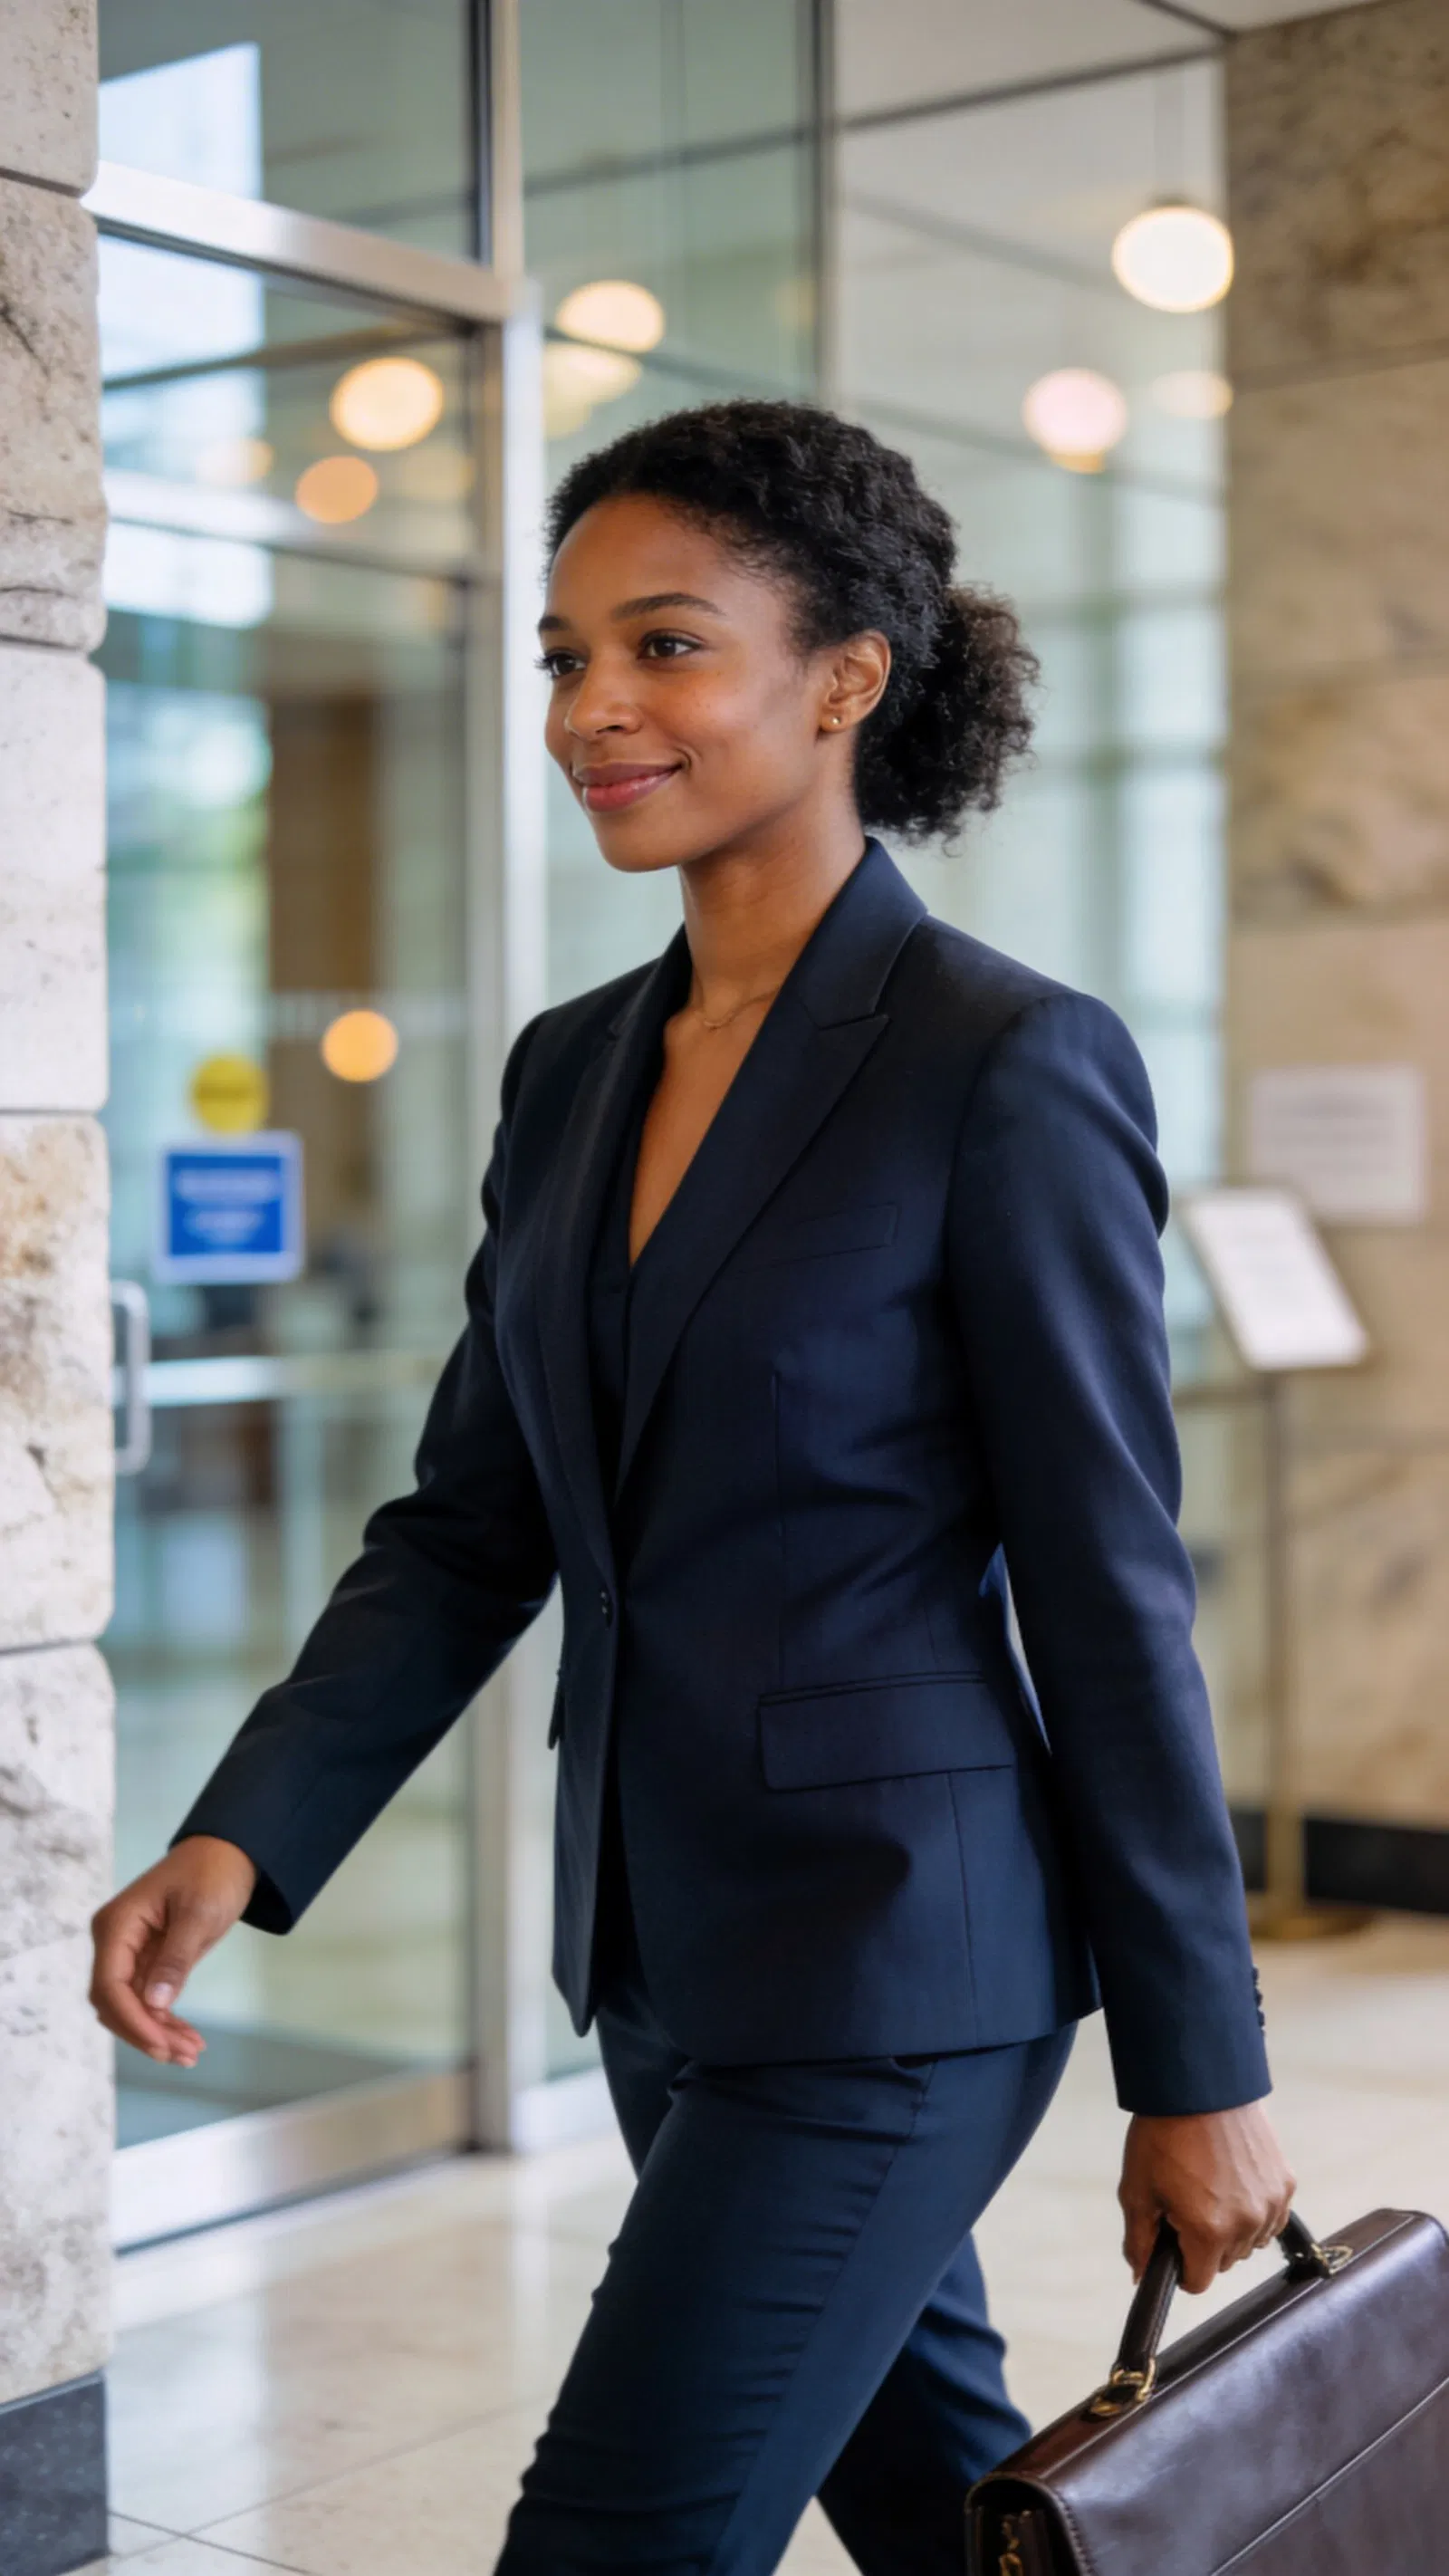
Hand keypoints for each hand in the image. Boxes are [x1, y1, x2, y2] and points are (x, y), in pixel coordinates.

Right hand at [90, 1836, 257, 2066]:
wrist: (228, 1853)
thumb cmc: (213, 1874)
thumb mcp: (199, 1914)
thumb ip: (176, 1959)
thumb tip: (154, 2004)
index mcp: (117, 1925)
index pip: (109, 1985)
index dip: (132, 2020)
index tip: (162, 2045)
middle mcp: (114, 1941)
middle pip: (114, 2003)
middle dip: (145, 2032)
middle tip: (185, 2055)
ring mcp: (128, 1952)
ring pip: (130, 2007)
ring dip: (156, 2033)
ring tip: (192, 2053)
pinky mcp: (145, 1961)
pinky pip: (146, 1999)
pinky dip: (164, 2021)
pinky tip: (187, 2038)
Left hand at [1119, 2102, 1295, 2293]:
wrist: (1200, 2084)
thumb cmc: (1164, 2134)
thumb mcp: (1137, 2189)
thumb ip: (1139, 2240)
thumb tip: (1141, 2275)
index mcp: (1209, 2231)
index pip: (1199, 2282)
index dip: (1180, 2268)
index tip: (1173, 2244)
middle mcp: (1247, 2224)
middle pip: (1225, 2262)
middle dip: (1204, 2245)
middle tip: (1186, 2205)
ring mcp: (1271, 2203)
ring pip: (1250, 2242)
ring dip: (1232, 2229)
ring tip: (1210, 2189)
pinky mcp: (1286, 2183)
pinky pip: (1271, 2217)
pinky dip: (1254, 2210)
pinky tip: (1233, 2182)